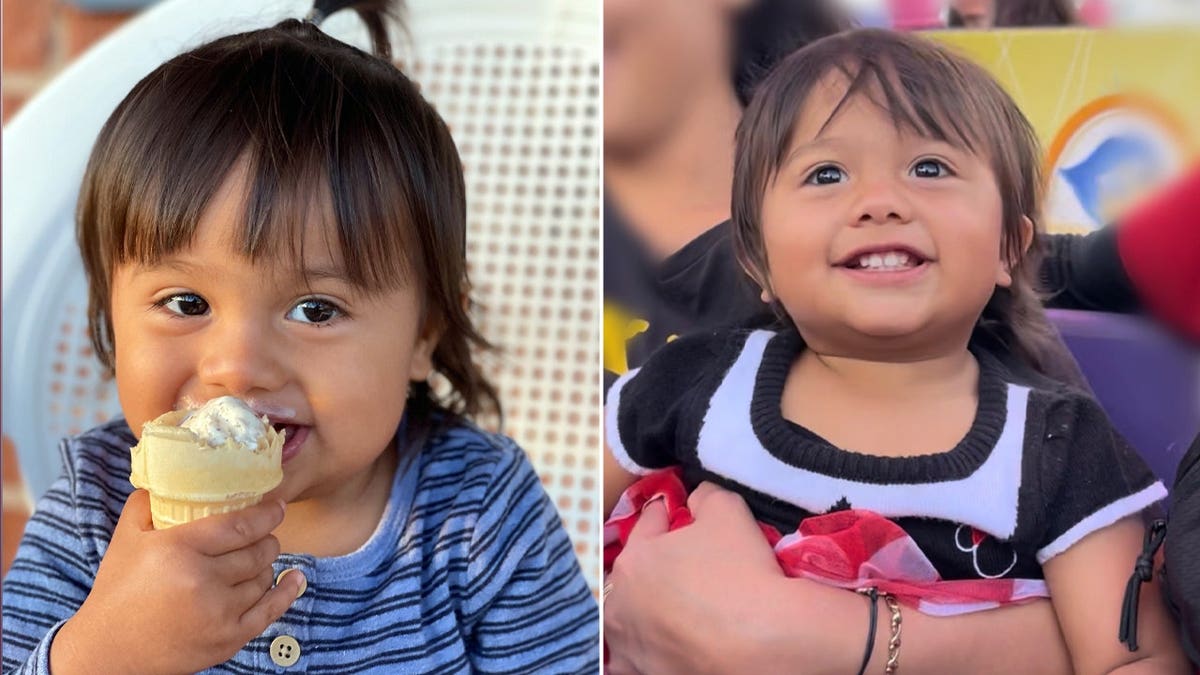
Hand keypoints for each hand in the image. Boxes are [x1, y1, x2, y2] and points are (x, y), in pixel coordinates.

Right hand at [51, 490, 303, 674]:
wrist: (108, 650)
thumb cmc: (117, 589)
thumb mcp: (126, 538)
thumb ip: (148, 502)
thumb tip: (171, 473)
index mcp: (179, 549)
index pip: (240, 526)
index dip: (266, 514)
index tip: (277, 507)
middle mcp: (202, 581)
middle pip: (256, 552)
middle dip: (267, 540)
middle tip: (264, 535)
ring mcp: (218, 613)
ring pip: (263, 578)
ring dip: (266, 565)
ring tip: (258, 558)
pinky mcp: (227, 640)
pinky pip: (270, 611)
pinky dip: (287, 592)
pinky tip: (295, 578)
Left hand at [604, 482, 797, 674]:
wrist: (766, 641)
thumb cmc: (743, 571)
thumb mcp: (728, 510)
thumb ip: (706, 496)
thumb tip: (697, 498)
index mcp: (635, 558)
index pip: (647, 524)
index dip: (665, 515)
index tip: (673, 513)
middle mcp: (620, 603)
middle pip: (631, 573)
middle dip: (647, 564)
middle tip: (674, 564)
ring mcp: (629, 644)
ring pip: (623, 619)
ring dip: (635, 609)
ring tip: (659, 609)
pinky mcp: (642, 673)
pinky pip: (628, 661)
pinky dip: (636, 651)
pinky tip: (651, 646)